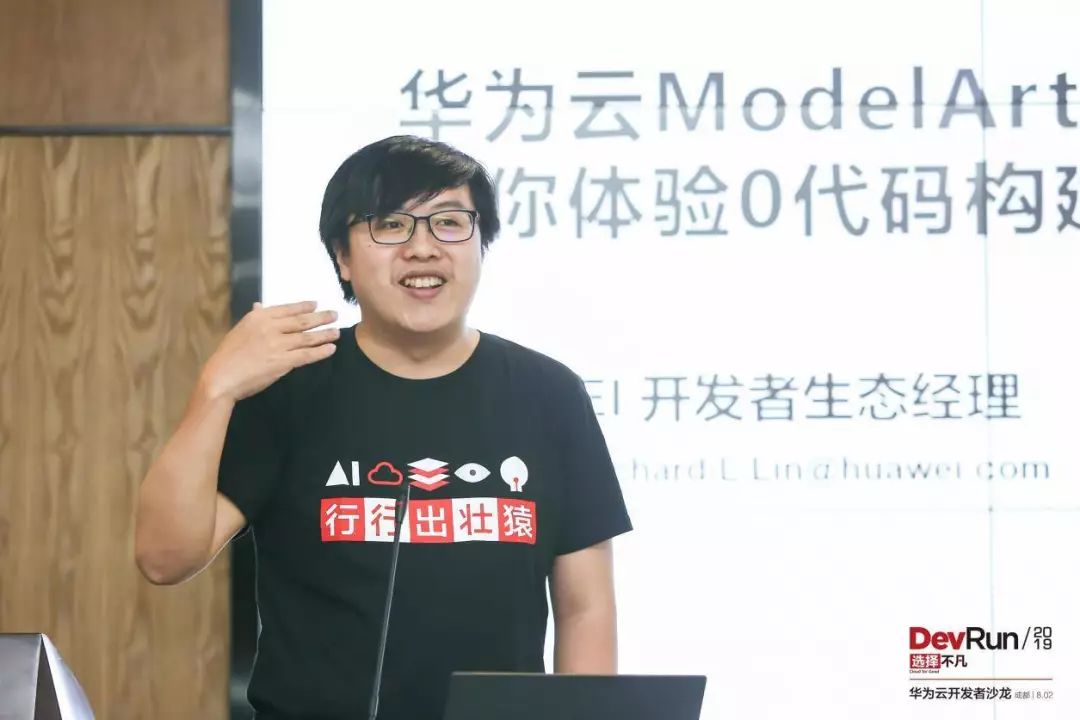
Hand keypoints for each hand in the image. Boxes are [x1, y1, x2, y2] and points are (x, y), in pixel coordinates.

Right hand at [200, 301, 339, 401]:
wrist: (222, 377)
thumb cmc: (228, 355)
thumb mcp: (239, 330)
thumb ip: (254, 318)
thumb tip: (260, 305)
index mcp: (258, 317)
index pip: (287, 309)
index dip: (304, 307)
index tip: (316, 304)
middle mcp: (271, 327)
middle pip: (301, 321)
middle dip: (321, 317)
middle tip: (335, 315)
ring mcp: (278, 344)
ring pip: (307, 337)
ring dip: (324, 334)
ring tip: (336, 332)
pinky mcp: (283, 361)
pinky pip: (307, 355)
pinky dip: (321, 351)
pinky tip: (331, 349)